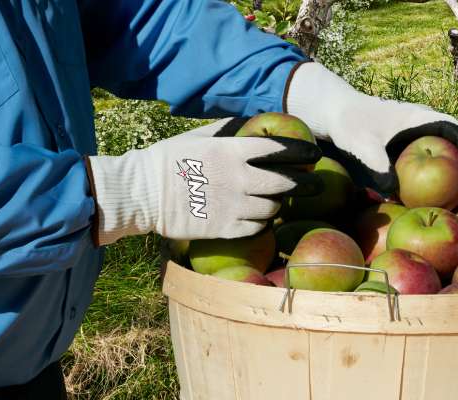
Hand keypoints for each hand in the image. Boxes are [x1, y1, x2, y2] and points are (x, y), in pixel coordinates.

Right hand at [86, 118, 322, 244]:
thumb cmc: (167, 160)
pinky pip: (257, 228)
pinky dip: (263, 223)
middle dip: (304, 184)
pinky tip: (260, 218)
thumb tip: (246, 122)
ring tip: (278, 201)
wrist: (142, 194)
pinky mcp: (225, 229)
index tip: (314, 154)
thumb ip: (226, 130)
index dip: (301, 152)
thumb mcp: (197, 137)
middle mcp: (238, 179)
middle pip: (285, 183)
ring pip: (273, 208)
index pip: (278, 150)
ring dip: (279, 204)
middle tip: (315, 185)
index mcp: (232, 152)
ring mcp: (233, 206)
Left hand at [285, 62, 457, 198]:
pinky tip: (447, 201)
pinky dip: (448, 178)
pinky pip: (437, 161)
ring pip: (453, 154)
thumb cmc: (348, 124)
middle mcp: (427, 125)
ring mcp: (421, 136)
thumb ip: (377, 165)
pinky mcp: (413, 148)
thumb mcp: (360, 144)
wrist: (335, 113)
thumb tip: (394, 192)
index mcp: (421, 118)